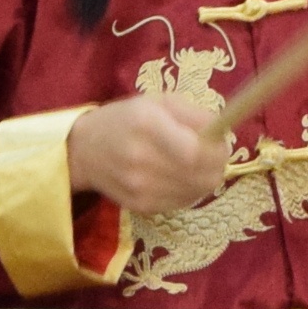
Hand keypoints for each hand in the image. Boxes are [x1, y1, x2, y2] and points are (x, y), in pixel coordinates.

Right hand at [66, 96, 224, 217]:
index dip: (217, 151)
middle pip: (201, 177)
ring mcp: (139, 187)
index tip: (220, 142)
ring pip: (196, 193)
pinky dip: (189, 191)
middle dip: (217, 166)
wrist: (84, 149)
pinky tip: (180, 177)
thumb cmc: (126, 119)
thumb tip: (224, 132)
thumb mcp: (159, 102)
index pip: (195, 151)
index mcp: (147, 124)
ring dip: (205, 179)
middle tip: (214, 155)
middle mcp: (141, 158)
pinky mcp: (140, 206)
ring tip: (195, 165)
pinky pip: (182, 203)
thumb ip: (195, 114)